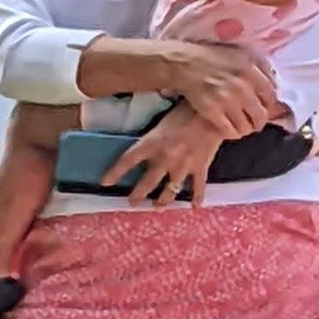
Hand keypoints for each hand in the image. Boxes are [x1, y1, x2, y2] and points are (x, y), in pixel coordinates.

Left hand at [110, 104, 224, 208]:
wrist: (213, 113)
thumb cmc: (187, 110)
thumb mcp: (163, 121)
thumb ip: (154, 135)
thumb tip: (148, 141)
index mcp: (151, 144)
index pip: (127, 161)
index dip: (114, 173)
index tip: (105, 183)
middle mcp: (164, 159)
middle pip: (147, 183)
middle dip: (138, 195)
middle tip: (132, 203)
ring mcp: (183, 166)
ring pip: (170, 191)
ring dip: (163, 202)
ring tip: (158, 207)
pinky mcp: (200, 168)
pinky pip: (197, 187)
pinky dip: (197, 198)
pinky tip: (194, 208)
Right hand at [159, 41, 280, 137]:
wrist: (184, 63)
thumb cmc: (214, 58)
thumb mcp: (242, 53)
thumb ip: (262, 67)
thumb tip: (276, 84)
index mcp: (251, 71)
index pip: (271, 98)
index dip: (269, 106)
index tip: (264, 108)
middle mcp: (241, 86)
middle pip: (261, 116)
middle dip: (258, 122)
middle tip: (254, 122)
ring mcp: (226, 99)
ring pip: (246, 127)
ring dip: (245, 129)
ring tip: (241, 125)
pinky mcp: (211, 110)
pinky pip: (229, 131)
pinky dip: (231, 132)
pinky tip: (228, 127)